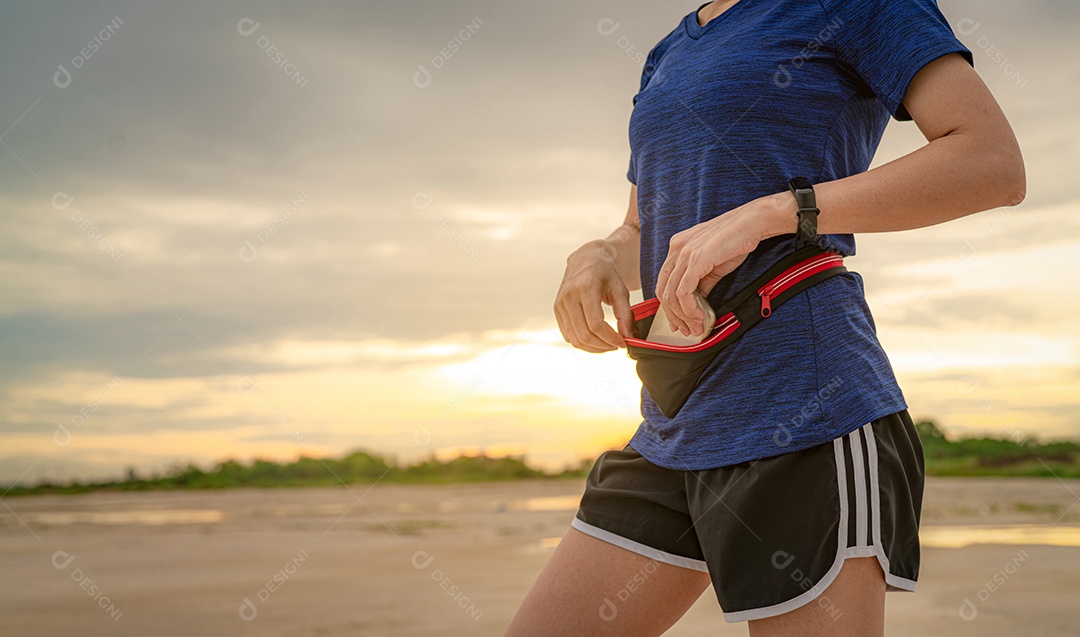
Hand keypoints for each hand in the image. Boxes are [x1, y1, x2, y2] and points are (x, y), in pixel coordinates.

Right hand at [554, 240, 634, 352]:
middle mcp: (569, 297)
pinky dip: (583, 343)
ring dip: (593, 347)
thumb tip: (627, 336)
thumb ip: (625, 313)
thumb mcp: (620, 289)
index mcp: (585, 288)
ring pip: (575, 339)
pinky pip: (568, 335)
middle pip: (584, 334)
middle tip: (617, 345)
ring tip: (608, 345)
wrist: (586, 259)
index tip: (623, 342)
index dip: (610, 338)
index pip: (595, 324)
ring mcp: (560, 304)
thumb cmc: (605, 273)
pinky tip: (596, 340)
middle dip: (603, 346)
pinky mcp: (557, 311)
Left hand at [654, 197, 776, 336]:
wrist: (753, 222)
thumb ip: (701, 281)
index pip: (664, 281)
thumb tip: (696, 302)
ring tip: (696, 327)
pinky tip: (699, 316)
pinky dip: (690, 309)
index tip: (679, 321)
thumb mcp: (713, 263)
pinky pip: (683, 292)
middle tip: (686, 330)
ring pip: (671, 294)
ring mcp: (684, 253)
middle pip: (663, 290)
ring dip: (683, 316)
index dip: (669, 305)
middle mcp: (676, 248)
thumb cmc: (737, 239)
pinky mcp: (695, 259)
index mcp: (678, 246)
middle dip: (673, 315)